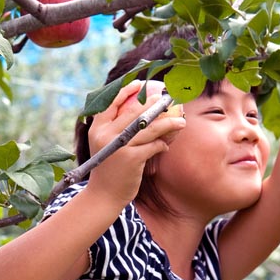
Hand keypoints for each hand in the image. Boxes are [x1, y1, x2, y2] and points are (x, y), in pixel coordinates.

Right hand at [85, 80, 185, 207]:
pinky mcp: (132, 159)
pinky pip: (153, 145)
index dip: (126, 91)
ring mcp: (119, 146)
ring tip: (181, 122)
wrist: (103, 195)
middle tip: (168, 100)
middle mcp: (106, 135)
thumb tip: (138, 112)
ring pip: (149, 128)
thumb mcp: (104, 146)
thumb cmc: (107, 169)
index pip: (112, 104)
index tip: (140, 84)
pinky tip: (166, 145)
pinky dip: (162, 144)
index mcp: (97, 128)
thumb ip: (114, 130)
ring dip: (169, 124)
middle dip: (155, 104)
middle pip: (135, 113)